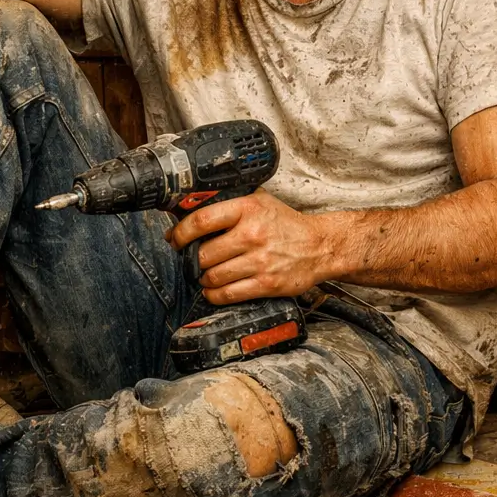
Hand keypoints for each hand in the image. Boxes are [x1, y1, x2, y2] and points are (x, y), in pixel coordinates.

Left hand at [168, 191, 335, 304]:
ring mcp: (260, 261)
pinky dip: (214, 295)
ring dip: (203, 279)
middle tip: (191, 261)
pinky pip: (228, 294)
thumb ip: (229, 204)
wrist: (320, 246)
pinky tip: (213, 290)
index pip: (202, 220)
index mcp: (247, 209)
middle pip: (203, 254)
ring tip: (204, 275)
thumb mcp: (259, 202)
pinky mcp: (266, 284)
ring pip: (213, 276)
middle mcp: (252, 234)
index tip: (175, 239)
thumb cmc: (285, 224)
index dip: (181, 233)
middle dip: (192, 260)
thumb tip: (189, 211)